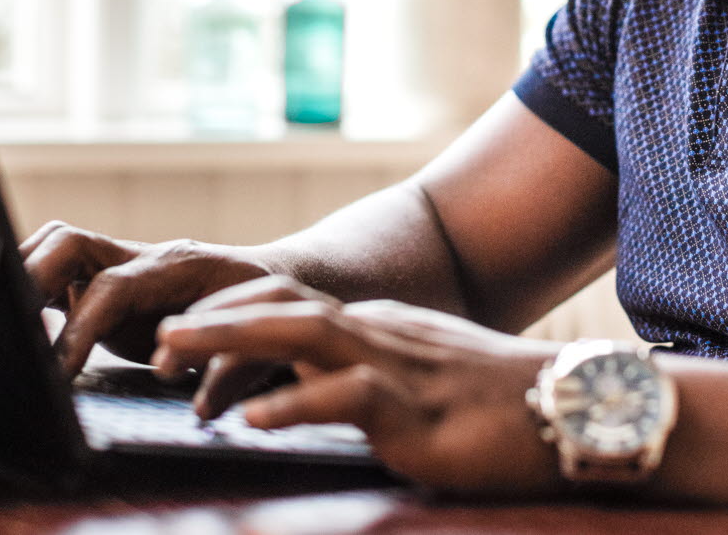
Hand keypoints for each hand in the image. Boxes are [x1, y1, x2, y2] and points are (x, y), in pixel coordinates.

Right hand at [19, 220, 267, 375]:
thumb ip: (222, 367)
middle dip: (34, 278)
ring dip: (26, 277)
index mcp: (177, 266)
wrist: (270, 284)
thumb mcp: (250, 339)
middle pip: (70, 241)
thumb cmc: (262, 312)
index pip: (113, 287)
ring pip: (59, 245)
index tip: (57, 371)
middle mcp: (141, 256)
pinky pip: (60, 270)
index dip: (79, 328)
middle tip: (14, 330)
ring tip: (4, 324)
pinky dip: (33, 290)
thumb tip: (188, 393)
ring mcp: (120, 262)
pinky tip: (19, 326)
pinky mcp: (106, 281)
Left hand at [151, 275, 563, 494]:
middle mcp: (380, 334)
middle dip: (216, 316)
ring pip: (303, 339)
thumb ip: (367, 381)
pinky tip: (255, 421)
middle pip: (284, 309)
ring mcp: (397, 366)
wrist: (572, 404)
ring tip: (175, 352)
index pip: (293, 306)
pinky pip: (346, 400)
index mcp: (379, 328)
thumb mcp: (423, 383)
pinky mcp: (416, 410)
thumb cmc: (501, 403)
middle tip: (155, 331)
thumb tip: (306, 395)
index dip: (233, 312)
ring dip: (233, 342)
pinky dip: (295, 407)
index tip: (183, 325)